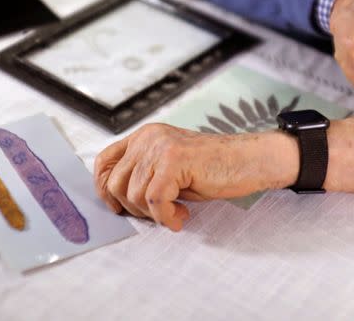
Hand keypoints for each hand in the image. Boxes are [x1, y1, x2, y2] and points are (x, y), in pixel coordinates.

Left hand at [93, 123, 296, 230]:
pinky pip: (154, 201)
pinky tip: (182, 217)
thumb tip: (116, 199)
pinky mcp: (174, 162)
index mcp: (145, 136)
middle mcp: (149, 137)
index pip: (104, 161)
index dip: (103, 189)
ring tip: (176, 212)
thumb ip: (144, 174)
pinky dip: (166, 217)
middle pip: (114, 183)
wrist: (250, 160)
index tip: (118, 207)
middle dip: (131, 208)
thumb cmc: (214, 168)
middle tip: (157, 213)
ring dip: (153, 214)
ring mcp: (161, 148)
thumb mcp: (170, 167)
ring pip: (133, 195)